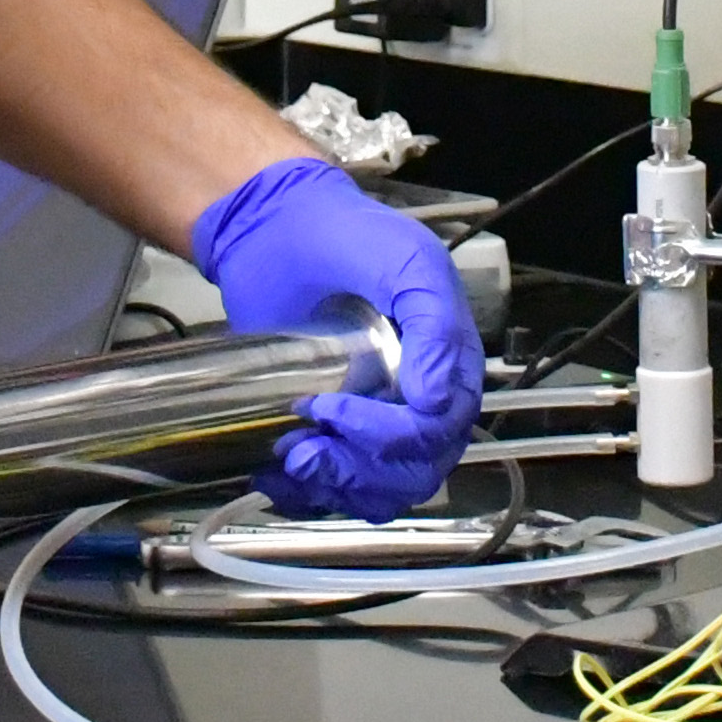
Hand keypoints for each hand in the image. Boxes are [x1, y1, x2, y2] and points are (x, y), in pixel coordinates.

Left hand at [186, 157, 483, 521]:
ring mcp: (371, 420)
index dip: (389, 437)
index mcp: (449, 368)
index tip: (331, 407)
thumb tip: (436, 401)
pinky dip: (304, 495)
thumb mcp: (407, 260)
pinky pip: (330, 490)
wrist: (275, 227)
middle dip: (356, 471)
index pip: (437, 434)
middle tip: (303, 446)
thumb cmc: (346, 236)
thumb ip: (436, 324)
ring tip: (286, 455)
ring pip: (374, 493)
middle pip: (409, 475)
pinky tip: (272, 473)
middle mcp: (416, 404)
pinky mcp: (327, 431)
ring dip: (331, 487)